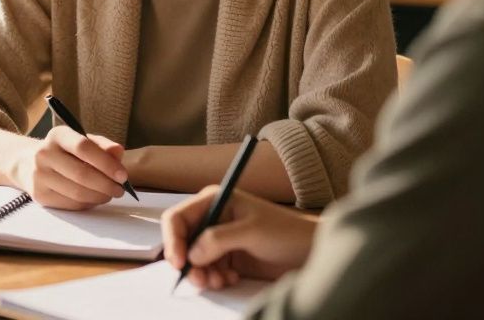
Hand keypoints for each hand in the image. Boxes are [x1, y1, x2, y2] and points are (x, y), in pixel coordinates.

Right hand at [13, 126, 126, 210]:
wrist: (28, 163)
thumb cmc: (64, 152)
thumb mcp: (82, 141)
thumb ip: (102, 146)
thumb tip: (118, 152)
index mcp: (57, 135)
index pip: (84, 148)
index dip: (106, 163)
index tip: (122, 175)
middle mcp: (44, 154)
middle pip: (81, 174)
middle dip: (106, 184)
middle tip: (120, 189)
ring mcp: (39, 176)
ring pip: (77, 192)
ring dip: (99, 196)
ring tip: (109, 194)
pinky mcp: (39, 195)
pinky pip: (70, 204)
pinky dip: (88, 203)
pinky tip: (94, 198)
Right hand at [162, 185, 316, 289]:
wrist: (309, 251)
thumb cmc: (286, 231)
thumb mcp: (251, 232)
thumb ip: (218, 240)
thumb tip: (192, 253)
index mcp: (214, 200)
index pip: (178, 218)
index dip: (174, 240)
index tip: (180, 262)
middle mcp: (212, 218)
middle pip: (182, 242)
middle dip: (188, 262)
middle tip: (200, 280)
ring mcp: (219, 239)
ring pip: (193, 259)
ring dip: (203, 274)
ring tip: (220, 281)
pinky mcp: (227, 256)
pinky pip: (207, 270)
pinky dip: (215, 278)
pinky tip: (231, 278)